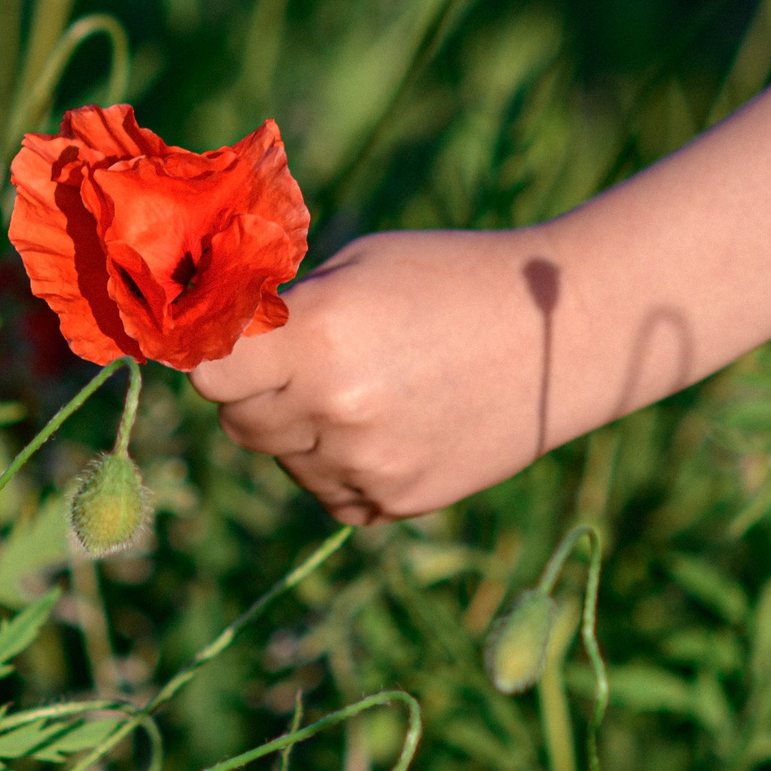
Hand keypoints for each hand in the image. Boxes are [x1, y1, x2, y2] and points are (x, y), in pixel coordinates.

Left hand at [189, 226, 560, 522]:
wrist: (563, 337)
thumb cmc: (452, 279)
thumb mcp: (358, 267)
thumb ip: (284, 310)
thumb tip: (209, 335)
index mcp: (321, 336)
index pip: (209, 372)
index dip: (208, 356)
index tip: (220, 342)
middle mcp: (336, 410)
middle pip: (238, 421)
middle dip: (255, 390)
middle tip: (305, 355)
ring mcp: (367, 466)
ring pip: (281, 458)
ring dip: (299, 428)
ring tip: (370, 382)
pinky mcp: (396, 503)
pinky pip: (327, 489)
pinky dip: (339, 463)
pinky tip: (393, 420)